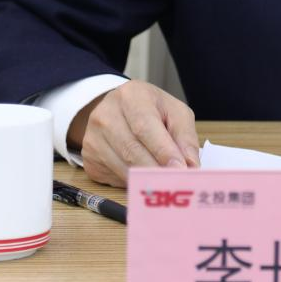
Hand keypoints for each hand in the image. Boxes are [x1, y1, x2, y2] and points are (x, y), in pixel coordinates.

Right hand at [67, 80, 200, 186]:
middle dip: (156, 170)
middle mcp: (105, 115)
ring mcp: (93, 138)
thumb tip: (191, 166)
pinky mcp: (89, 159)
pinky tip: (145, 180)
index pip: (145, 126)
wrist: (117, 109)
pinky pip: (113, 178)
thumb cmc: (151, 110)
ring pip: (122, 168)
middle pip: (131, 150)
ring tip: (166, 186)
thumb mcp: (174, 112)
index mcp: (131, 96)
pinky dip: (132, 183)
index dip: (163, 151)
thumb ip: (185, 137)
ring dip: (146, 180)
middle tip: (177, 184)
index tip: (179, 169)